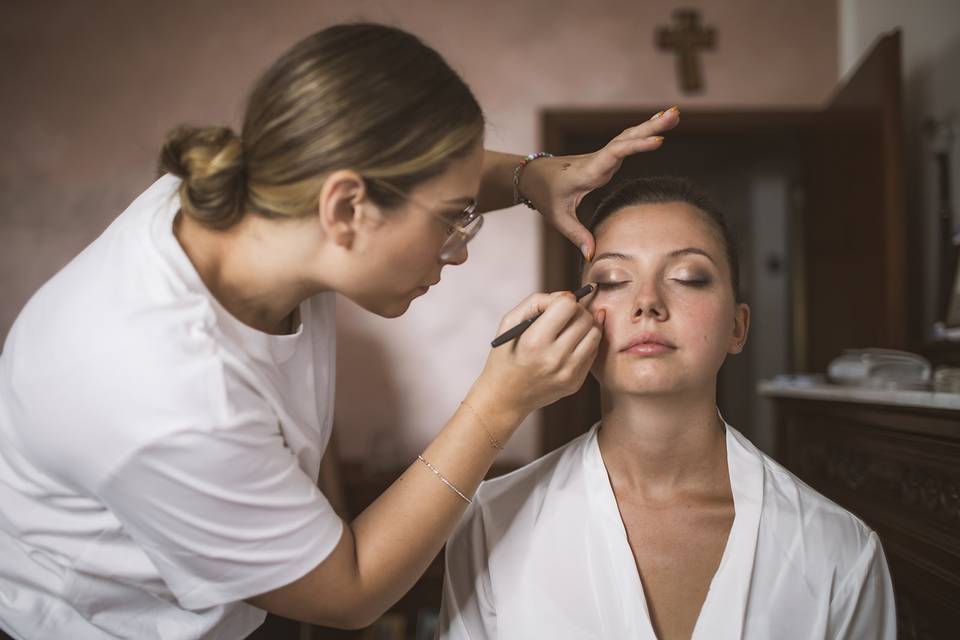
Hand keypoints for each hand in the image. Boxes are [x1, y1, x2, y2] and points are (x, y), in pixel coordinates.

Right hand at [469, 290, 603, 431]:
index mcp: (534, 342)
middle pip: (584, 318)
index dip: (563, 299)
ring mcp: (568, 373)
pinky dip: (585, 342)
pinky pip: (593, 352)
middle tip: (564, 315)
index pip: (568, 305)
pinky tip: (571, 344)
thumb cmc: (505, 355)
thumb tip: (567, 295)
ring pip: (595, 334)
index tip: (556, 305)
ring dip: (585, 325)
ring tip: (569, 328)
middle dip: (576, 310)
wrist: (505, 398)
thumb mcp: (509, 323)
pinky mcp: (576, 383)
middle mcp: (554, 358)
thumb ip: (536, 302)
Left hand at [520, 107, 679, 259]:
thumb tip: (592, 256)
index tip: (658, 141)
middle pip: (626, 139)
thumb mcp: (558, 217)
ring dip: (651, 125)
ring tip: (675, 114)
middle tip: (674, 114)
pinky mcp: (605, 158)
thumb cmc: (545, 196)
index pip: (614, 155)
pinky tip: (659, 124)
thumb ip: (576, 235)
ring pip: (628, 137)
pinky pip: (627, 142)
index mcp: (586, 171)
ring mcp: (601, 157)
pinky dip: (644, 132)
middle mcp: (596, 159)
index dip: (636, 147)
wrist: (533, 177)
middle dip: (650, 127)